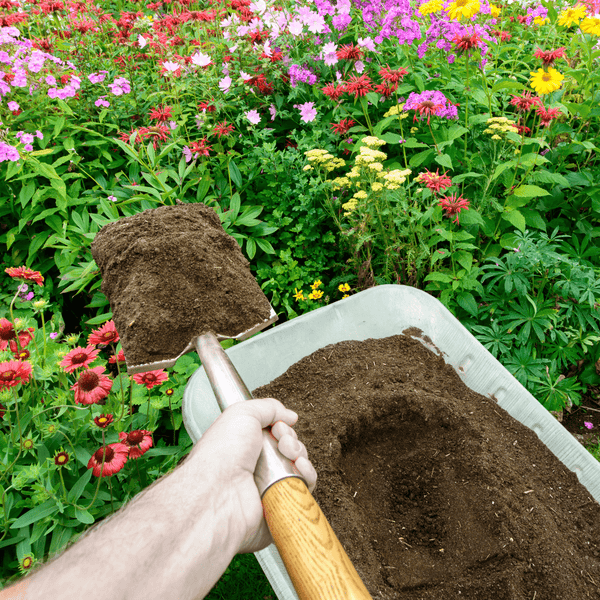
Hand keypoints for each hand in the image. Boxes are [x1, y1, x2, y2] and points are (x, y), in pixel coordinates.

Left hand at [185, 398, 316, 553]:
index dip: (283, 428)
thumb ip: (268, 407)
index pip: (276, 434)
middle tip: (282, 444)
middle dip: (292, 442)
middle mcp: (256, 466)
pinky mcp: (280, 505)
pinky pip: (303, 490)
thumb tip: (290, 416)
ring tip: (291, 457)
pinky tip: (299, 470)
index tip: (278, 428)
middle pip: (291, 450)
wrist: (218, 493)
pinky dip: (307, 477)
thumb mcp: (242, 414)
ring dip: (301, 457)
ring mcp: (269, 487)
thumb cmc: (222, 454)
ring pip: (299, 469)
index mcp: (246, 446)